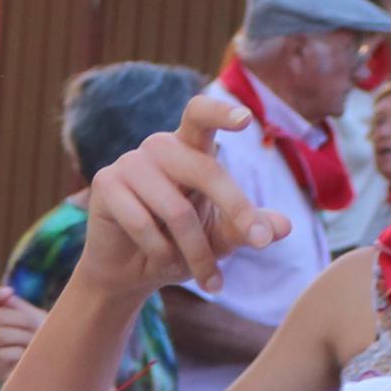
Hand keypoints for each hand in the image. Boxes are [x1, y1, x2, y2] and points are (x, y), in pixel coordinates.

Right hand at [0, 287, 44, 387]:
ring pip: (1, 334)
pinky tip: (31, 359)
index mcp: (7, 320)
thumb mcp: (38, 319)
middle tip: (37, 329)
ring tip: (37, 346)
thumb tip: (6, 292)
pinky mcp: (0, 370)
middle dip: (22, 319)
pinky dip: (22, 355)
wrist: (65, 365)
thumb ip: (20, 306)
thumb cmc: (53, 340)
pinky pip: (4, 353)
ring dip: (24, 338)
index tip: (9, 292)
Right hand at [78, 93, 289, 299]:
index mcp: (190, 147)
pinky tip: (161, 261)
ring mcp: (130, 162)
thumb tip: (285, 227)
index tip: (245, 119)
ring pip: (176, 209)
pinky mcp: (105, 183)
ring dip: (195, 252)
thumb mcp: (220, 237)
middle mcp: (160, 147)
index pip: (201, 115)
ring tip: (204, 277)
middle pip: (205, 170)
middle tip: (262, 242)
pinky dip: (159, 251)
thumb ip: (248, 227)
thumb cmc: (180, 244)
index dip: (220, 113)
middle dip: (237, 209)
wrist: (132, 273)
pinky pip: (141, 222)